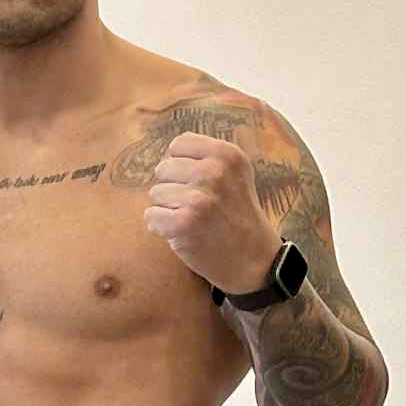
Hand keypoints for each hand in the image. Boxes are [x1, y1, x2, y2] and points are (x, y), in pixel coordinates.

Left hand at [143, 132, 279, 294]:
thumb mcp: (234, 174)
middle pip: (163, 169)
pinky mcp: (184, 223)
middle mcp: (214, 172)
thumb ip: (203, 155)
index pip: (178, 145)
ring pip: (155, 194)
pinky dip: (161, 227)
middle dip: (173, 189)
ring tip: (195, 220)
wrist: (254, 260)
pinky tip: (183, 233)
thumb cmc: (236, 213)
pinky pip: (150, 216)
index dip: (180, 166)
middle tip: (199, 206)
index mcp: (227, 155)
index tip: (198, 182)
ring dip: (168, 209)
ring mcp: (199, 198)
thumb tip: (165, 147)